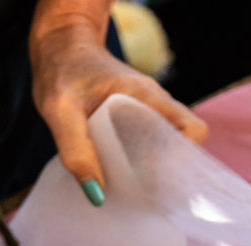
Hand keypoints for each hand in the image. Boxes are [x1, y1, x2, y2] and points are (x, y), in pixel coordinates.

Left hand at [29, 0, 207, 201]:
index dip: (185, 156)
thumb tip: (97, 194)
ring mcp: (147, 112)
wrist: (59, 46)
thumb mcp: (59, 111)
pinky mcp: (137, 120)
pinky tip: (119, 174)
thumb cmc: (59, 70)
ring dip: (153, 170)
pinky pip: (149, 145)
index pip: (191, 128)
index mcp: (145, 96)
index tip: (158, 174)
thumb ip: (75, 150)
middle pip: (180, 145)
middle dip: (166, 172)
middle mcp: (154, 104)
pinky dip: (140, 163)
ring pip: (165, 148)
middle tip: (138, 189)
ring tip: (128, 185)